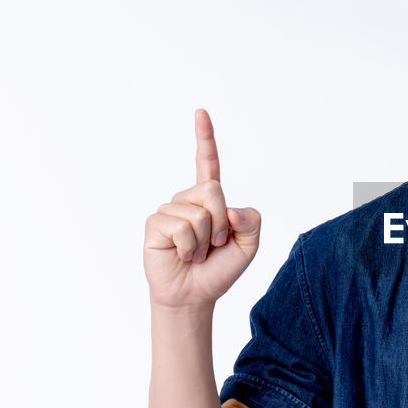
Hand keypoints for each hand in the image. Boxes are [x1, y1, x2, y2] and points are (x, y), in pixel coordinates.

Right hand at [143, 108, 261, 309]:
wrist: (195, 295)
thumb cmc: (220, 269)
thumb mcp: (249, 246)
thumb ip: (252, 222)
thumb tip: (231, 208)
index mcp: (211, 200)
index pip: (208, 164)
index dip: (205, 138)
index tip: (200, 112)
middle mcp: (188, 200)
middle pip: (213, 190)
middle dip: (221, 223)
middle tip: (214, 245)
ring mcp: (170, 211)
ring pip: (198, 213)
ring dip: (204, 241)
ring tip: (196, 253)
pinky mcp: (155, 224)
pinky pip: (181, 227)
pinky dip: (188, 246)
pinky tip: (182, 255)